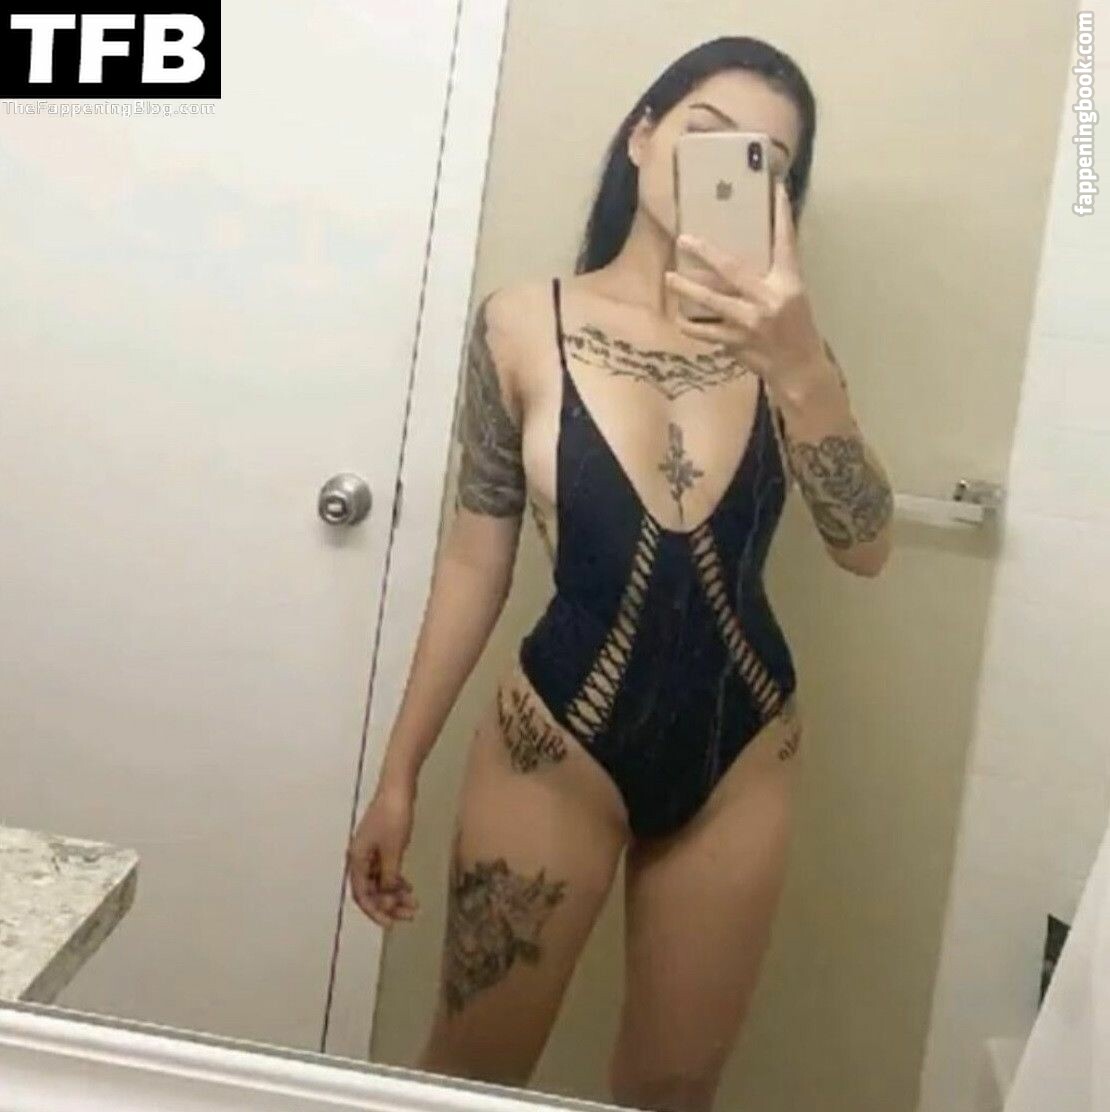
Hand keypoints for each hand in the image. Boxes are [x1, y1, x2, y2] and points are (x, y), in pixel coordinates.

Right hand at [346, 781, 417, 926]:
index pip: (362, 895)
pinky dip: (397, 881)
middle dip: (389, 905)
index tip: (391, 923)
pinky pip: (387, 870)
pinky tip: (409, 888)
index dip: (375, 911)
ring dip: (395, 894)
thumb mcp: (393, 850)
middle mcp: (360, 857)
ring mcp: (371, 851)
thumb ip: (390, 876)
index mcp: (357, 859)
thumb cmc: (394, 815)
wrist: (398, 788)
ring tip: (413, 904)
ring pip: (380, 882)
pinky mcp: (382, 844)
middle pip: (371, 891)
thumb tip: (389, 895)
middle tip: (409, 915)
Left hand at [665, 178, 829, 395]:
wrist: (799, 369)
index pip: (786, 243)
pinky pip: (707, 332)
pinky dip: (692, 326)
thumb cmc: (797, 328)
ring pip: (713, 302)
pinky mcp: (737, 344)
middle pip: (733, 270)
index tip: (775, 188)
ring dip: (688, 289)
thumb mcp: (794, 295)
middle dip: (706, 253)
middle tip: (684, 239)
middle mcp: (769, 300)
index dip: (781, 216)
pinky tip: (680, 319)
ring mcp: (750, 323)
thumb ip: (774, 274)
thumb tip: (753, 247)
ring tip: (669, 278)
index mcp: (788, 284)